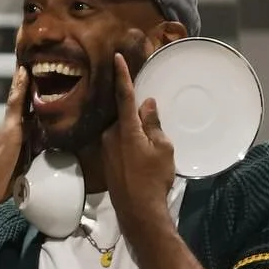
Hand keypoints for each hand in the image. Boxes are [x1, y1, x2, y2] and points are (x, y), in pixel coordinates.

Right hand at [0, 68, 31, 215]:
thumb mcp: (21, 167)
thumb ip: (31, 156)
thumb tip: (46, 151)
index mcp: (13, 135)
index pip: (25, 110)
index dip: (30, 93)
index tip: (36, 74)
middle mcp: (10, 127)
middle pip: (22, 98)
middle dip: (28, 79)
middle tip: (36, 56)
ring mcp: (9, 127)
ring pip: (19, 97)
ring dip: (25, 77)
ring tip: (31, 55)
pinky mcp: (9, 131)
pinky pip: (16, 104)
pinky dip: (20, 88)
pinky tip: (25, 72)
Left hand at [104, 52, 175, 235]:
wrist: (138, 211)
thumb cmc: (154, 178)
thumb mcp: (163, 148)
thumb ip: (153, 124)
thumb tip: (147, 105)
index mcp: (126, 128)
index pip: (123, 95)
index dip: (122, 75)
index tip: (116, 57)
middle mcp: (110, 134)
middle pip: (124, 115)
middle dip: (137, 115)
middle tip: (153, 124)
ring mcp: (106, 148)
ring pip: (122, 130)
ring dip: (135, 132)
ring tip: (151, 149)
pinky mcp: (106, 160)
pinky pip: (119, 142)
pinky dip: (130, 143)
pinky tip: (142, 158)